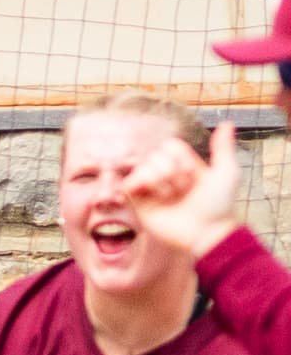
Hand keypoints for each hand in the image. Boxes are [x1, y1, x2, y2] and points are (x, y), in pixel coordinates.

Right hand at [126, 125, 247, 261]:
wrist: (205, 232)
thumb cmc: (219, 204)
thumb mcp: (226, 172)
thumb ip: (223, 147)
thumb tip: (226, 122)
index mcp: (184, 166)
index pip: (169, 145)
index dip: (179, 156)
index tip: (192, 174)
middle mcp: (166, 176)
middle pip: (155, 155)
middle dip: (170, 171)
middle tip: (182, 190)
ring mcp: (152, 190)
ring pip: (142, 168)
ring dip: (158, 181)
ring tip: (169, 197)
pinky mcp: (139, 204)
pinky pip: (127, 185)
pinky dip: (136, 184)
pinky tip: (147, 192)